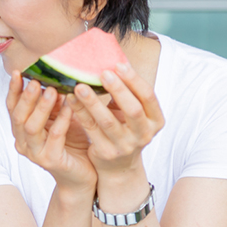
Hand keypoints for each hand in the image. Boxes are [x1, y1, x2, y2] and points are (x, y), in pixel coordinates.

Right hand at [6, 72, 96, 192]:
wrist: (82, 176)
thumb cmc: (71, 144)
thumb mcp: (60, 119)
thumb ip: (53, 104)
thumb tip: (53, 79)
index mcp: (21, 132)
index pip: (12, 108)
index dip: (13, 91)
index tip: (18, 73)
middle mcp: (23, 143)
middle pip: (18, 117)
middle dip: (26, 98)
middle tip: (35, 81)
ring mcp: (36, 154)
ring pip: (32, 128)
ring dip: (41, 108)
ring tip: (52, 91)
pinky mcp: (51, 161)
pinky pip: (55, 137)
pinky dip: (62, 120)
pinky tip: (71, 107)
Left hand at [69, 63, 164, 177]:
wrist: (119, 167)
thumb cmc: (125, 129)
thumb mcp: (132, 114)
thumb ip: (127, 93)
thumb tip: (113, 59)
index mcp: (155, 120)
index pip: (148, 97)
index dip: (134, 80)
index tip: (119, 64)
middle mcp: (144, 134)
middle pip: (133, 109)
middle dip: (118, 89)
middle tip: (102, 72)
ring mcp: (125, 145)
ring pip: (108, 121)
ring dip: (92, 102)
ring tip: (79, 86)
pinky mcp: (106, 152)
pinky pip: (91, 129)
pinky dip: (80, 113)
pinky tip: (70, 99)